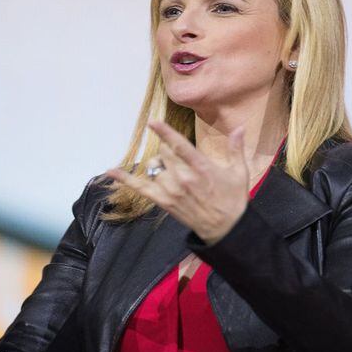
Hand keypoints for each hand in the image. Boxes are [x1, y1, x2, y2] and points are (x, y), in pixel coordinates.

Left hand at [106, 120, 249, 244]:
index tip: (152, 123)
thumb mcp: (239, 173)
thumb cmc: (233, 199)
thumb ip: (236, 148)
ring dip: (158, 164)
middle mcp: (184, 178)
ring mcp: (172, 191)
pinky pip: (140, 188)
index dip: (165, 133)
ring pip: (153, 167)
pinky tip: (110, 171)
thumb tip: (240, 128)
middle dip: (167, 149)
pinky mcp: (164, 202)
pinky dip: (125, 179)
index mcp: (202, 168)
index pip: (180, 146)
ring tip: (172, 170)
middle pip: (164, 154)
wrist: (226, 229)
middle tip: (179, 157)